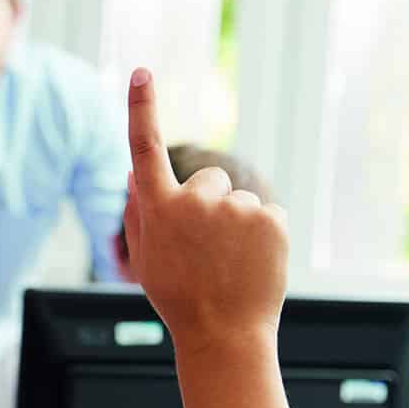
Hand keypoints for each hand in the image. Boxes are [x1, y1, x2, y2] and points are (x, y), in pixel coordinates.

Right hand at [122, 68, 292, 407]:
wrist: (222, 334)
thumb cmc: (178, 298)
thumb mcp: (146, 257)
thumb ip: (140, 212)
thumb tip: (138, 175)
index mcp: (157, 208)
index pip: (145, 148)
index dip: (142, 108)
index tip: (142, 72)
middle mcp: (194, 200)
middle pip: (208, 181)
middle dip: (209, 205)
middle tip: (207, 249)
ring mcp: (235, 208)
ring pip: (238, 202)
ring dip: (237, 226)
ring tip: (230, 264)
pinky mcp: (270, 218)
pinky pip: (266, 216)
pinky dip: (263, 237)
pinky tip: (252, 264)